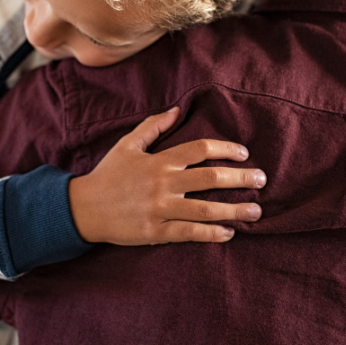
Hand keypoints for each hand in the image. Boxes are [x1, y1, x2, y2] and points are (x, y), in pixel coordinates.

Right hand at [68, 107, 264, 244]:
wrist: (83, 208)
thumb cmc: (108, 174)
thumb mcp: (127, 145)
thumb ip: (153, 126)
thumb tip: (176, 110)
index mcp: (159, 160)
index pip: (200, 149)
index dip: (226, 150)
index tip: (243, 154)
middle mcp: (163, 183)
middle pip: (211, 179)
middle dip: (241, 179)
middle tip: (262, 180)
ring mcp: (160, 209)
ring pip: (206, 210)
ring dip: (235, 210)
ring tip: (256, 211)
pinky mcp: (155, 232)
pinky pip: (190, 234)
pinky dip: (212, 234)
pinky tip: (229, 233)